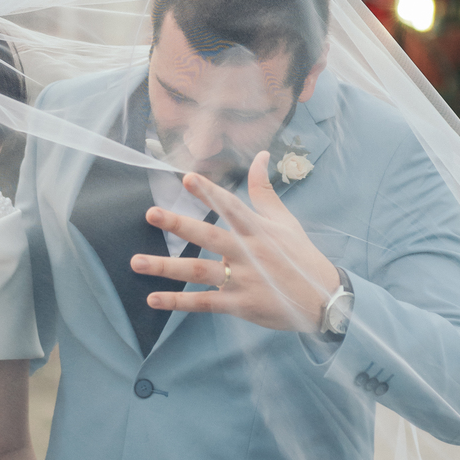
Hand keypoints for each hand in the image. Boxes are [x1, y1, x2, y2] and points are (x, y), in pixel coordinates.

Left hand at [131, 150, 339, 331]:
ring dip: (166, 267)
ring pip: (199, 271)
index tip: (186, 178)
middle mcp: (248, 253)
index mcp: (259, 230)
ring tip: (136, 261)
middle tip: (151, 213)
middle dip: (180, 224)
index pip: (231, 206)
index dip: (209, 192)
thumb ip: (264, 191)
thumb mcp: (285, 221)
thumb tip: (261, 155)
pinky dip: (178, 302)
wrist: (322, 299)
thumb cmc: (300, 256)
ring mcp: (242, 280)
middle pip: (209, 236)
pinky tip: (153, 299)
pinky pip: (203, 303)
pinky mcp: (239, 304)